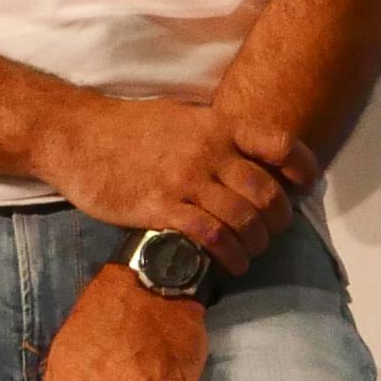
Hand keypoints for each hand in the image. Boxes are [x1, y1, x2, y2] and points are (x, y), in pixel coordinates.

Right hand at [37, 96, 312, 269]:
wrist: (74, 134)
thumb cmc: (129, 127)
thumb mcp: (183, 117)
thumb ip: (218, 135)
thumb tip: (253, 155)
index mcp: (218, 127)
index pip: (279, 145)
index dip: (303, 168)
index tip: (306, 187)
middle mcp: (208, 152)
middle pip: (267, 192)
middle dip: (279, 219)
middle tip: (274, 231)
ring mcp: (184, 180)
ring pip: (243, 218)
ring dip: (256, 242)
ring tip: (252, 252)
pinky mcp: (159, 207)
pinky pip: (209, 235)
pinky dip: (228, 254)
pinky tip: (230, 263)